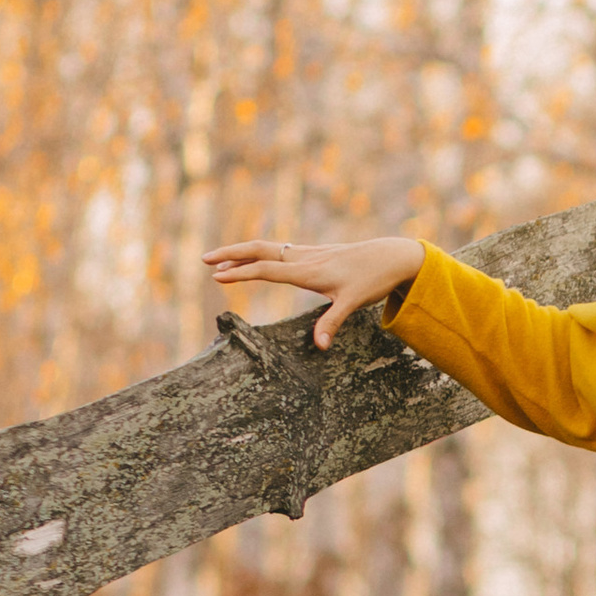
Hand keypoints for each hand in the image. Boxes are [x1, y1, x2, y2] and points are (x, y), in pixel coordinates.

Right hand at [204, 232, 425, 353]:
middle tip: (204, 260)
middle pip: (259, 250)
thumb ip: (332, 323)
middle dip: (230, 254)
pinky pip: (279, 250)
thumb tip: (320, 347)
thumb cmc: (372, 280)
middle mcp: (304, 258)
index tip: (217, 277)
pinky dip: (259, 253)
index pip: (266, 269)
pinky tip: (251, 259)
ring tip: (218, 262)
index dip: (240, 273)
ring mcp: (308, 253)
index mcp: (308, 271)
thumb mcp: (353, 303)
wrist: (391, 256)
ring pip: (267, 248)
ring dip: (241, 252)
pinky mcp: (313, 253)